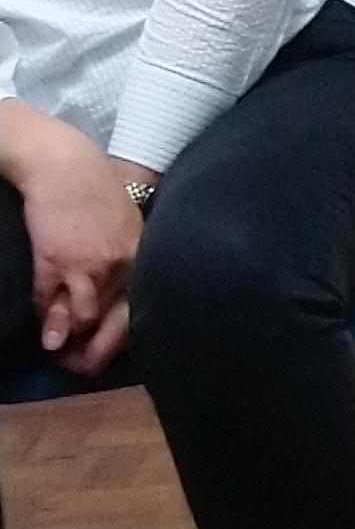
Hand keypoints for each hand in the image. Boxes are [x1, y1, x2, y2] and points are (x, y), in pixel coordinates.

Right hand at [0, 103, 146, 372]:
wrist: (62, 163)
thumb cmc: (93, 188)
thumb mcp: (124, 221)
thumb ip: (125, 256)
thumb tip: (115, 294)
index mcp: (139, 254)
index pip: (138, 308)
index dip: (120, 338)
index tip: (106, 353)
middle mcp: (119, 265)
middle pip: (111, 323)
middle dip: (94, 352)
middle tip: (78, 366)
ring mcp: (87, 265)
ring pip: (80, 318)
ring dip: (67, 338)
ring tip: (57, 349)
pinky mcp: (54, 261)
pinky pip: (49, 302)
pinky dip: (44, 317)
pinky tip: (41, 324)